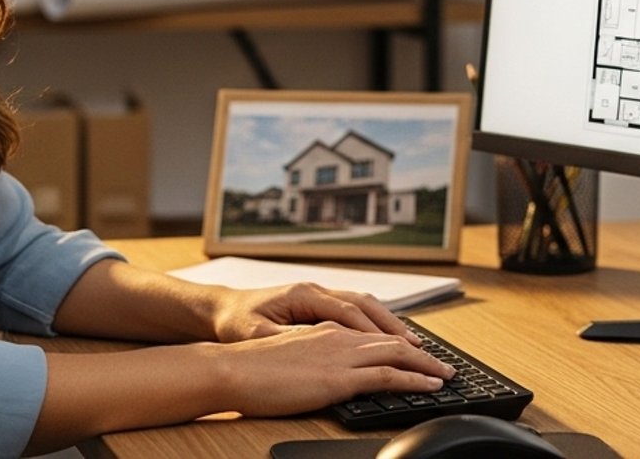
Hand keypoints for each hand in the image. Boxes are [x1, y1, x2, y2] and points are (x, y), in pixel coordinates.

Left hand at [207, 282, 414, 343]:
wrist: (221, 309)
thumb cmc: (236, 322)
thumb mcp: (257, 334)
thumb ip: (287, 339)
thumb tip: (315, 346)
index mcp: (303, 294)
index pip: (348, 311)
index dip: (373, 331)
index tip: (396, 348)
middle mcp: (315, 290)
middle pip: (364, 303)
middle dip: (392, 324)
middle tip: (418, 346)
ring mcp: (318, 294)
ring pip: (363, 304)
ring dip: (387, 321)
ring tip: (412, 343)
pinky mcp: (317, 303)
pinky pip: (354, 309)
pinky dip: (374, 322)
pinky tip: (386, 338)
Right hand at [208, 323, 454, 417]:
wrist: (230, 369)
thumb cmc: (249, 369)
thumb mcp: (287, 358)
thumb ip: (310, 361)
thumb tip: (322, 375)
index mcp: (324, 330)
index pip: (370, 334)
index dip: (397, 342)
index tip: (415, 352)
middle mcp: (337, 336)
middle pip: (391, 340)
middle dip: (420, 352)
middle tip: (442, 364)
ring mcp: (341, 355)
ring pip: (397, 353)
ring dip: (426, 364)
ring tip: (446, 374)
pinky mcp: (340, 377)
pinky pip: (389, 375)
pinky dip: (415, 378)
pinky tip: (430, 385)